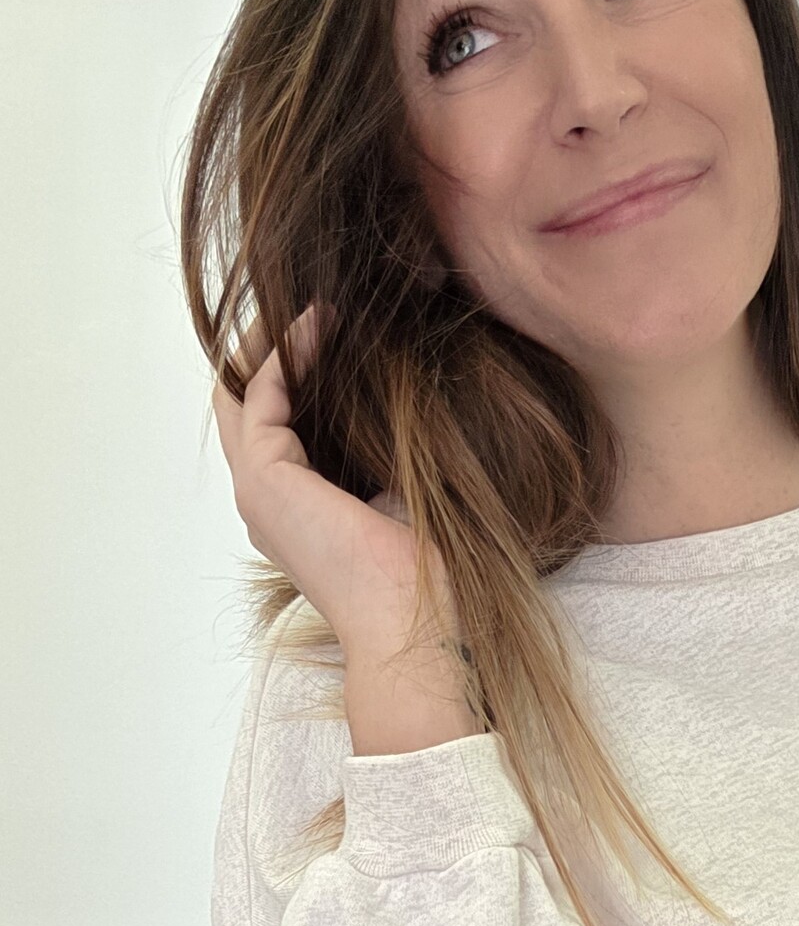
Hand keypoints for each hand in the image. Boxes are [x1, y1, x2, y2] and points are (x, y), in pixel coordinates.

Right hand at [210, 305, 475, 750]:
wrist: (420, 622)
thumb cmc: (429, 577)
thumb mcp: (406, 498)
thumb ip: (387, 457)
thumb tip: (417, 402)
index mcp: (299, 517)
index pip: (280, 431)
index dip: (297, 378)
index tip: (337, 332)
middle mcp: (269, 507)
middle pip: (247, 408)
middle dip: (271, 352)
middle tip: (312, 305)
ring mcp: (260, 495)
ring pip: (243, 395)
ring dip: (273, 343)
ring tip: (315, 303)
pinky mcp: (266, 480)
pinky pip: (260, 395)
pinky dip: (284, 353)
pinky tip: (320, 322)